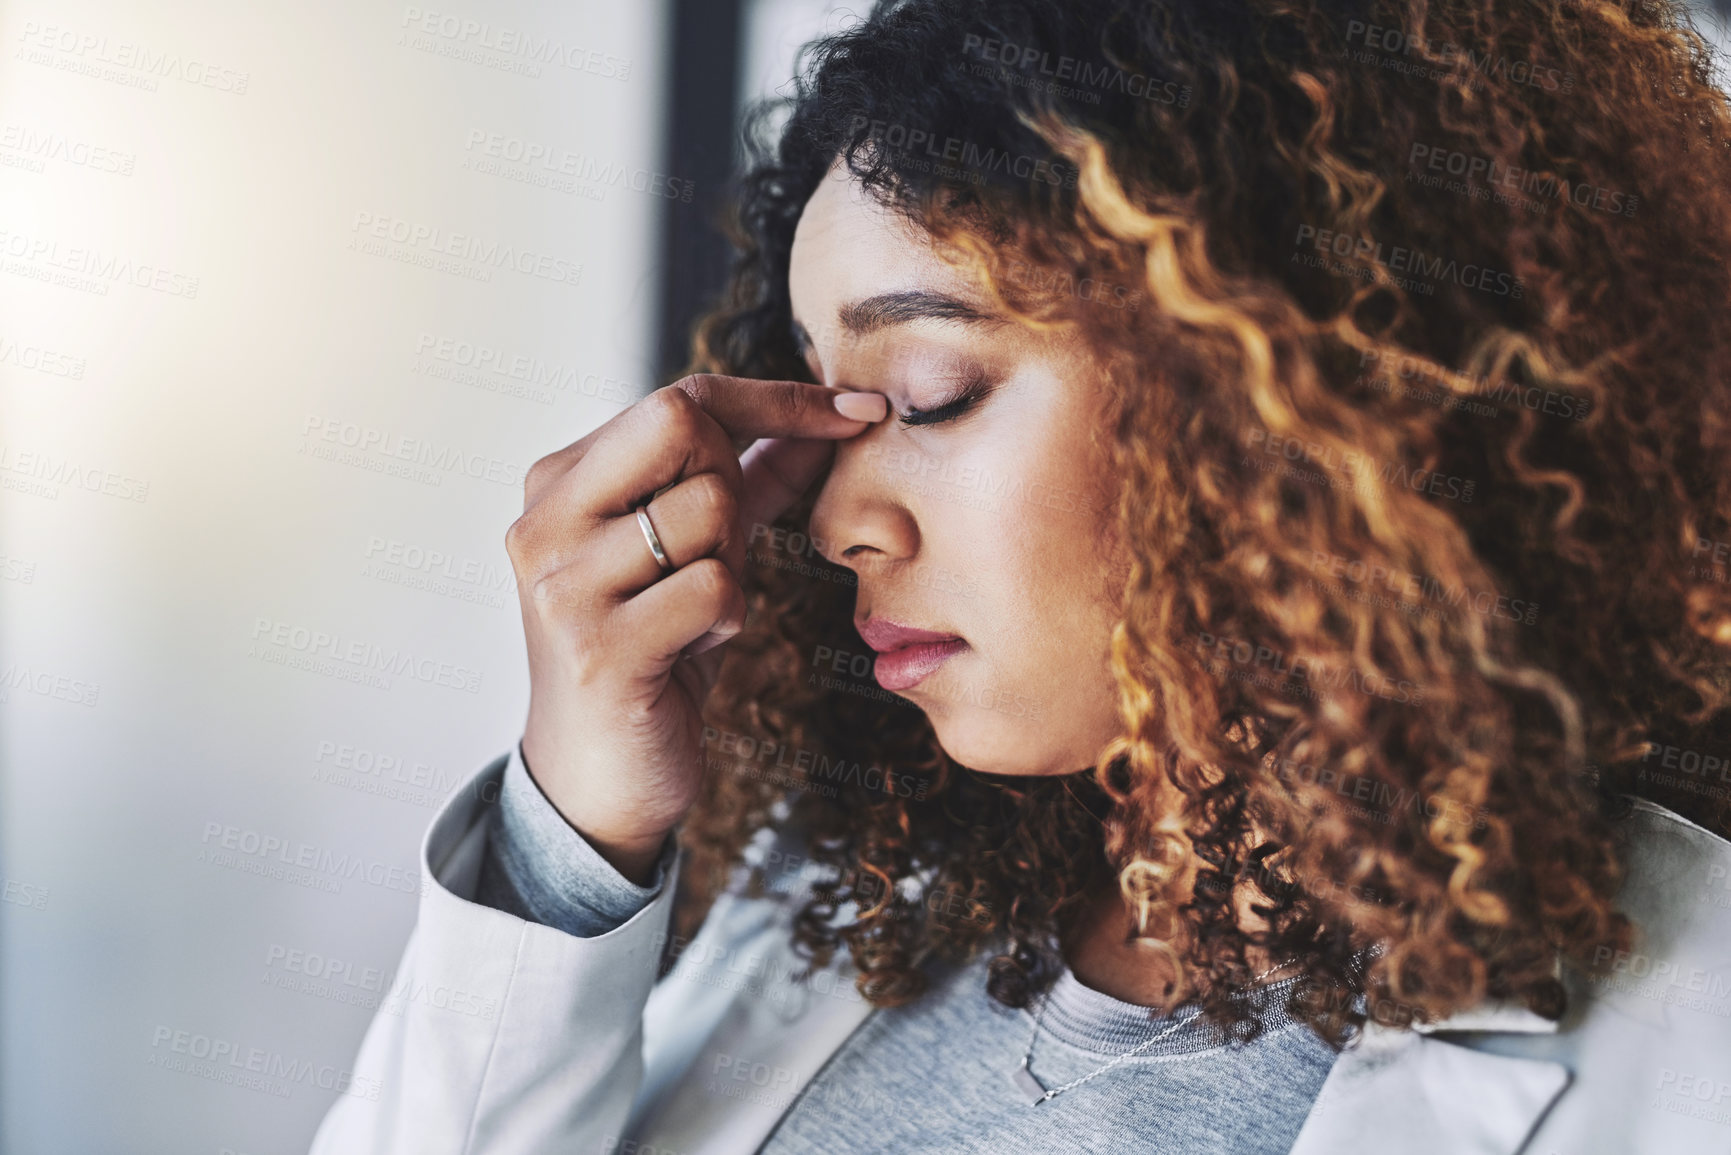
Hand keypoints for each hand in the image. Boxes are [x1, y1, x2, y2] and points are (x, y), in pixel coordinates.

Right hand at [506, 374, 886, 883]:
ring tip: (689, 616)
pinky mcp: (601, 648)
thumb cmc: (651, 657)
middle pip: (687, 431)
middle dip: (733, 491)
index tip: (859, 410)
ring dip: (731, 568)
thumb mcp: (697, 552)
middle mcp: (545, 522)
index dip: (777, 401)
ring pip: (711, 510)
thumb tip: (828, 419)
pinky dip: (727, 620)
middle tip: (714, 559)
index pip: (679, 398)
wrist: (593, 783)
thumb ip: (750, 480)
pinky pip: (717, 588)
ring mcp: (564, 584)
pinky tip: (688, 652)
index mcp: (558, 484)